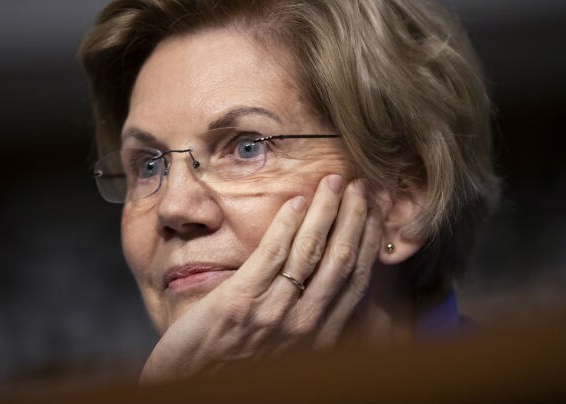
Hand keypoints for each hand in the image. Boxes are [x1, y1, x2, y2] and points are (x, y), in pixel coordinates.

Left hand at [139, 175, 381, 382]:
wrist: (193, 386)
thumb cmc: (241, 364)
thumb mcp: (289, 346)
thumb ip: (310, 315)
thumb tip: (330, 276)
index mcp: (320, 333)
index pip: (354, 278)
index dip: (367, 240)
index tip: (373, 211)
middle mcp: (304, 323)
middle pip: (339, 259)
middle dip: (352, 218)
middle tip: (359, 186)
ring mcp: (272, 312)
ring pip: (310, 251)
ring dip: (326, 212)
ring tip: (334, 182)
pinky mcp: (239, 301)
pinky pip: (272, 254)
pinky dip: (287, 224)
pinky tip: (297, 200)